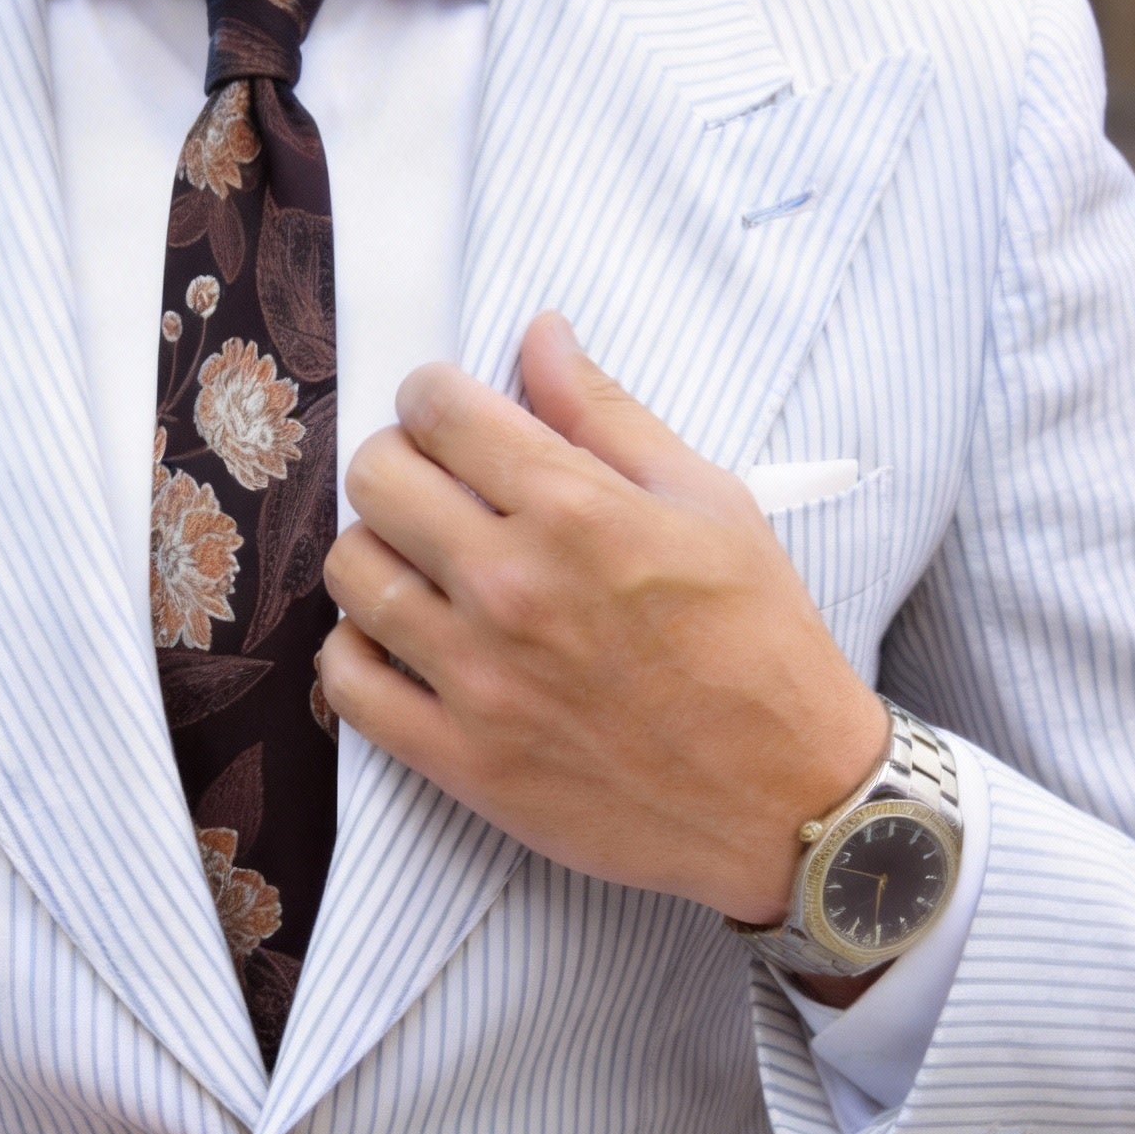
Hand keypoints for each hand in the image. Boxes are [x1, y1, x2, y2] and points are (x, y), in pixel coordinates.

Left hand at [319, 311, 888, 926]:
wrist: (788, 800)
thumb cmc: (760, 645)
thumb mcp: (710, 504)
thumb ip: (608, 415)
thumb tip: (540, 333)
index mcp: (576, 511)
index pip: (437, 410)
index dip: (433, 397)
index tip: (450, 417)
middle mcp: (513, 586)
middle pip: (375, 479)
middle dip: (397, 463)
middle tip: (434, 488)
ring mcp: (478, 678)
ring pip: (349, 572)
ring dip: (375, 553)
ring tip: (420, 566)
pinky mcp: (460, 758)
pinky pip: (346, 683)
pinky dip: (356, 652)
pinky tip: (399, 642)